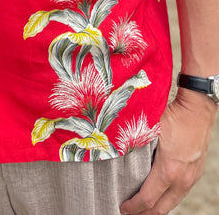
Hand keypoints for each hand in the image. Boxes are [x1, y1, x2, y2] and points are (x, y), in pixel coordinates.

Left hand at [120, 88, 216, 214]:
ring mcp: (192, 176)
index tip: (121, 207)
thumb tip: (115, 147)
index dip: (133, 206)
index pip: (147, 199)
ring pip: (173, 202)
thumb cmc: (173, 115)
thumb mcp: (150, 129)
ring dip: (158, 208)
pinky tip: (160, 195)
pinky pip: (181, 192)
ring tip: (143, 208)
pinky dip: (169, 198)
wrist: (197, 108)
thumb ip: (134, 142)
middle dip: (144, 214)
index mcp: (168, 170)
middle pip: (162, 208)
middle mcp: (182, 178)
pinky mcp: (196, 171)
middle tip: (129, 213)